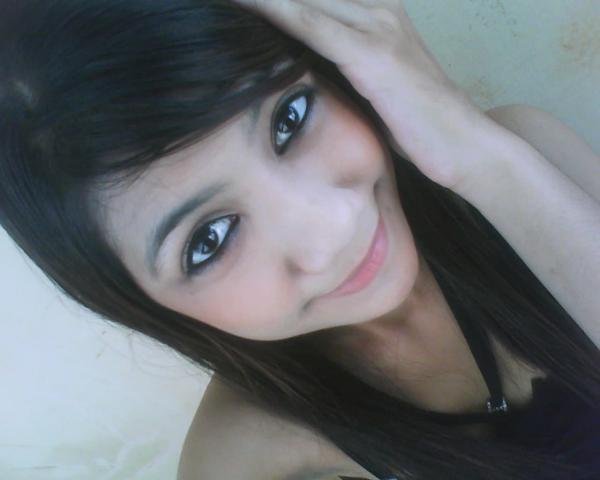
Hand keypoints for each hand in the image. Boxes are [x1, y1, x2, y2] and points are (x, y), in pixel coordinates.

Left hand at [230, 0, 499, 190]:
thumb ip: (344, 64)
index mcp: (375, 11)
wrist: (466, 144)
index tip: (236, 0)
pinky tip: (243, 2)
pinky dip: (274, 9)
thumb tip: (304, 66)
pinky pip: (311, 24)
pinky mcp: (372, 56)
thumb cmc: (419, 122)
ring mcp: (375, 27)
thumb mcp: (375, 83)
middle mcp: (376, 7)